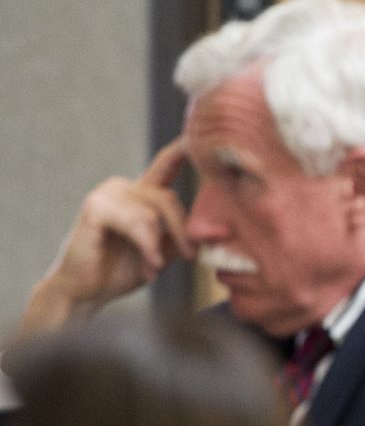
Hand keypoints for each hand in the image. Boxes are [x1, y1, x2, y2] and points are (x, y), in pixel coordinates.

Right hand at [19, 139, 193, 335]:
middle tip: (189, 258)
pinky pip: (138, 222)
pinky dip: (148, 245)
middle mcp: (124, 186)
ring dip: (161, 245)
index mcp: (141, 193)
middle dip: (183, 231)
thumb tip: (216, 230)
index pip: (167, 164)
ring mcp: (107, 193)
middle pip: (169, 198)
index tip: (201, 133)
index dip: (184, 148)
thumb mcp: (163, 250)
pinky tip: (148, 263)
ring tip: (155, 268)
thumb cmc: (123, 270)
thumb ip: (183, 234)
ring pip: (155, 211)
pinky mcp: (95, 207)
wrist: (86, 292)